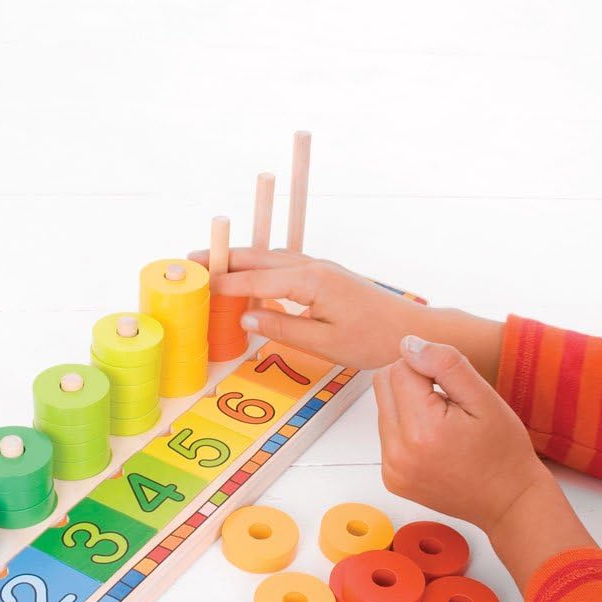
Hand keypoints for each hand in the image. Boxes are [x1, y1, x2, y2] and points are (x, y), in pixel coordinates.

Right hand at [187, 247, 426, 368]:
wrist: (410, 331)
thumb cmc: (373, 341)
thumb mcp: (324, 343)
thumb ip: (282, 328)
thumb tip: (246, 318)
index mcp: (310, 282)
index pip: (255, 280)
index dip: (224, 283)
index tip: (197, 284)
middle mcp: (313, 267)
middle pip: (259, 258)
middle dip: (224, 259)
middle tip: (191, 261)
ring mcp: (320, 268)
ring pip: (270, 258)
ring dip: (240, 259)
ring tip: (212, 264)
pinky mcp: (326, 275)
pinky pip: (283, 264)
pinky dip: (259, 266)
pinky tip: (250, 275)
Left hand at [374, 336, 550, 537]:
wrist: (509, 502)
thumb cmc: (503, 451)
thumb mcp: (483, 397)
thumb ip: (445, 364)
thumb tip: (408, 344)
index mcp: (421, 429)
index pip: (399, 367)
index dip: (427, 368)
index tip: (453, 388)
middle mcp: (398, 452)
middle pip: (383, 383)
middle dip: (413, 383)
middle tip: (448, 403)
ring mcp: (391, 468)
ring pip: (383, 407)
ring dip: (409, 406)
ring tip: (445, 425)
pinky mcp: (391, 478)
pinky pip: (387, 434)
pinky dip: (407, 429)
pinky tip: (435, 442)